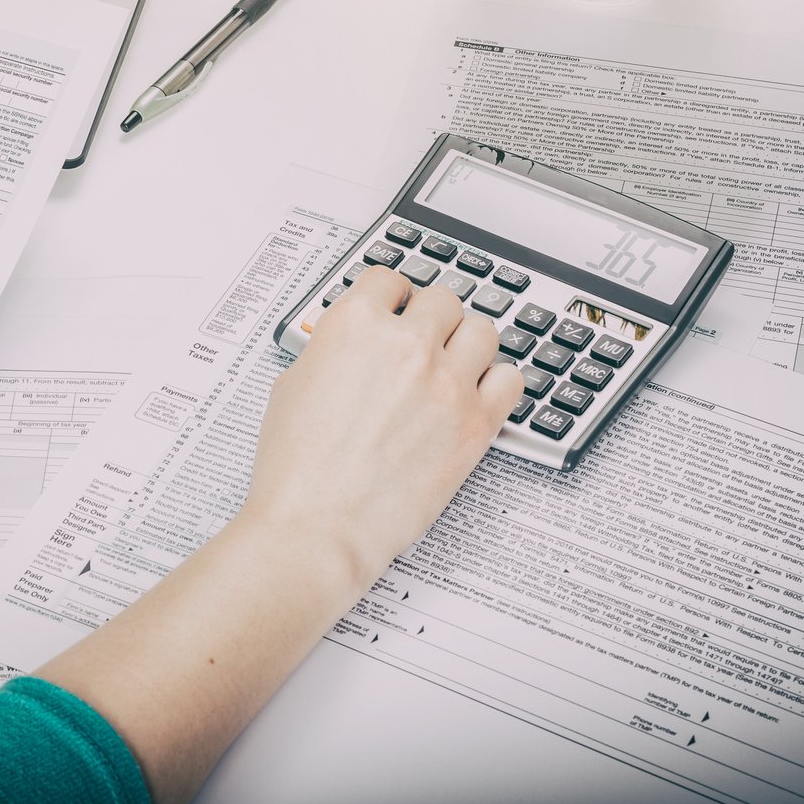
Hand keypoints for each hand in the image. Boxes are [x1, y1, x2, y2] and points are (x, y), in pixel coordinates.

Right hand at [241, 267, 520, 586]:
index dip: (390, 295)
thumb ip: (331, 353)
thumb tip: (349, 350)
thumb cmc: (297, 467)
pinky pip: (511, 379)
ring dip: (466, 343)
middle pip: (442, 299)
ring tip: (453, 364)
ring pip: (483, 330)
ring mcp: (447, 382)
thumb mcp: (292, 386)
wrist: (319, 525)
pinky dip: (497, 381)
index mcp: (354, 325)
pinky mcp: (476, 422)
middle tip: (423, 339)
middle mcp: (406, 344)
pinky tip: (476, 394)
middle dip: (431, 317)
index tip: (393, 307)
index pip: (388, 278)